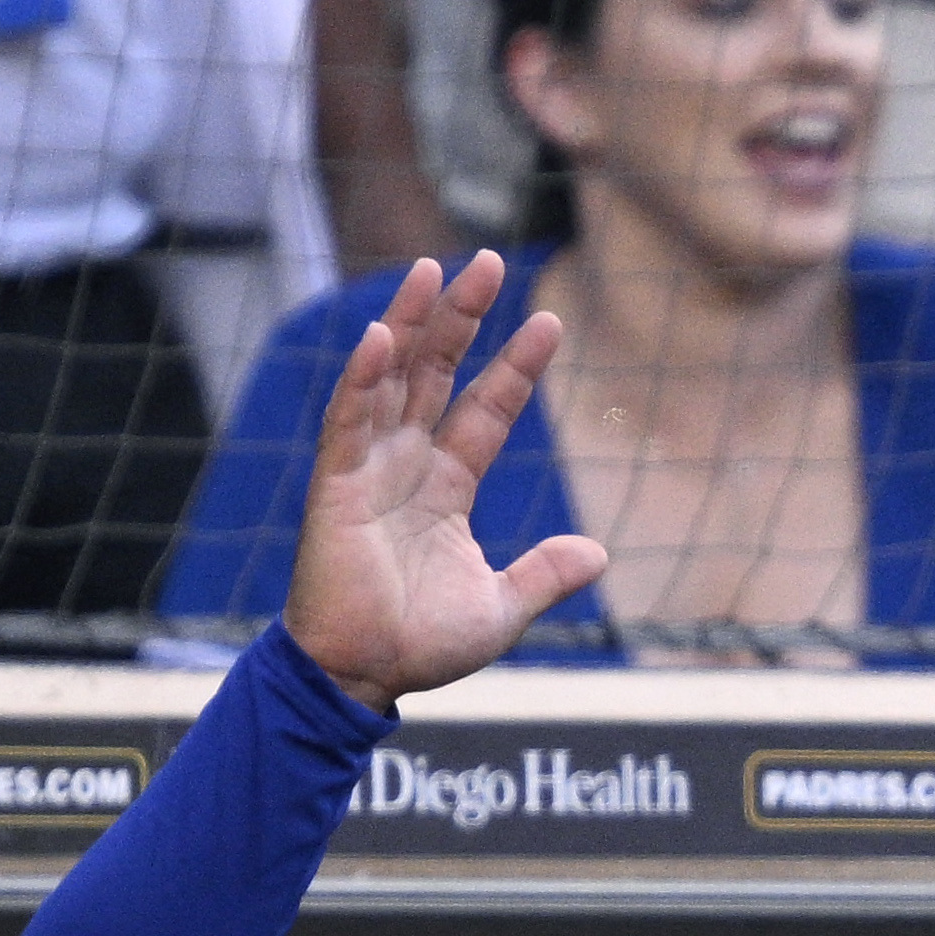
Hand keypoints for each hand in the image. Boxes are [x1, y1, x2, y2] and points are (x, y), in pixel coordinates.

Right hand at [283, 251, 603, 709]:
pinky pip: (348, 421)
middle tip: (486, 260)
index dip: (515, 367)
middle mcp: (407, 464)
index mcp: (445, 486)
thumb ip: (545, 573)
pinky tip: (378, 337)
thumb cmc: (421, 644)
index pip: (486, 410)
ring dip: (409, 324)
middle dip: (461, 318)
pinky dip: (361, 379)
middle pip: (437, 374)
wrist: (366, 675)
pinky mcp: (336, 486)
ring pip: (391, 379)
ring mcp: (368, 469)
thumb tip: (598, 553)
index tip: (549, 322)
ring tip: (431, 269)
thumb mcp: (501, 606)